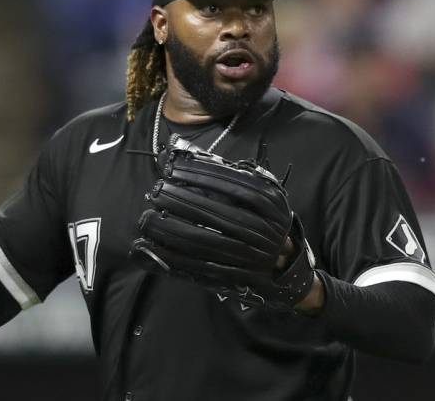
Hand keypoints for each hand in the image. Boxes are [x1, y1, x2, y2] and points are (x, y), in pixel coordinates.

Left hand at [129, 140, 315, 311]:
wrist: (286, 268)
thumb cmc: (264, 221)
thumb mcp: (260, 194)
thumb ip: (230, 175)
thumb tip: (187, 155)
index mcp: (273, 204)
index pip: (239, 186)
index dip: (205, 176)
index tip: (175, 168)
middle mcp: (266, 231)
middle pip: (221, 215)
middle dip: (185, 202)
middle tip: (157, 192)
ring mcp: (253, 258)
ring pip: (209, 244)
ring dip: (175, 231)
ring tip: (149, 219)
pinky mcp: (237, 278)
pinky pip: (203, 268)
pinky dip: (176, 258)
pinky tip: (154, 248)